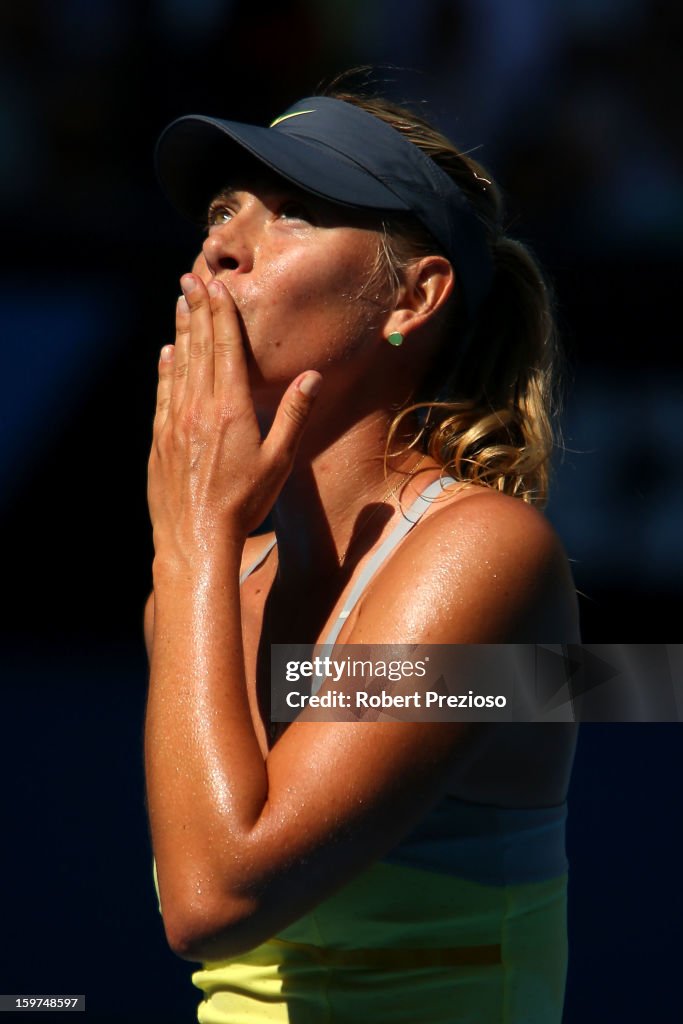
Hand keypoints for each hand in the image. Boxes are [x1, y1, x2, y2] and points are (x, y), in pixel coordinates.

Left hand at [147, 273, 320, 566]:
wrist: (195, 537)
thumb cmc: (244, 503)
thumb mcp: (279, 461)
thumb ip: (294, 415)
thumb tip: (313, 376)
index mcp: (231, 409)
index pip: (225, 349)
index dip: (221, 314)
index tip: (216, 286)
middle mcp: (199, 408)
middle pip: (199, 348)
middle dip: (197, 310)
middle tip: (191, 279)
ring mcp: (175, 422)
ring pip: (178, 366)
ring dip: (181, 331)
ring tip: (180, 303)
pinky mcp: (160, 440)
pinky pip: (163, 394)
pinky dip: (166, 369)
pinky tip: (167, 354)